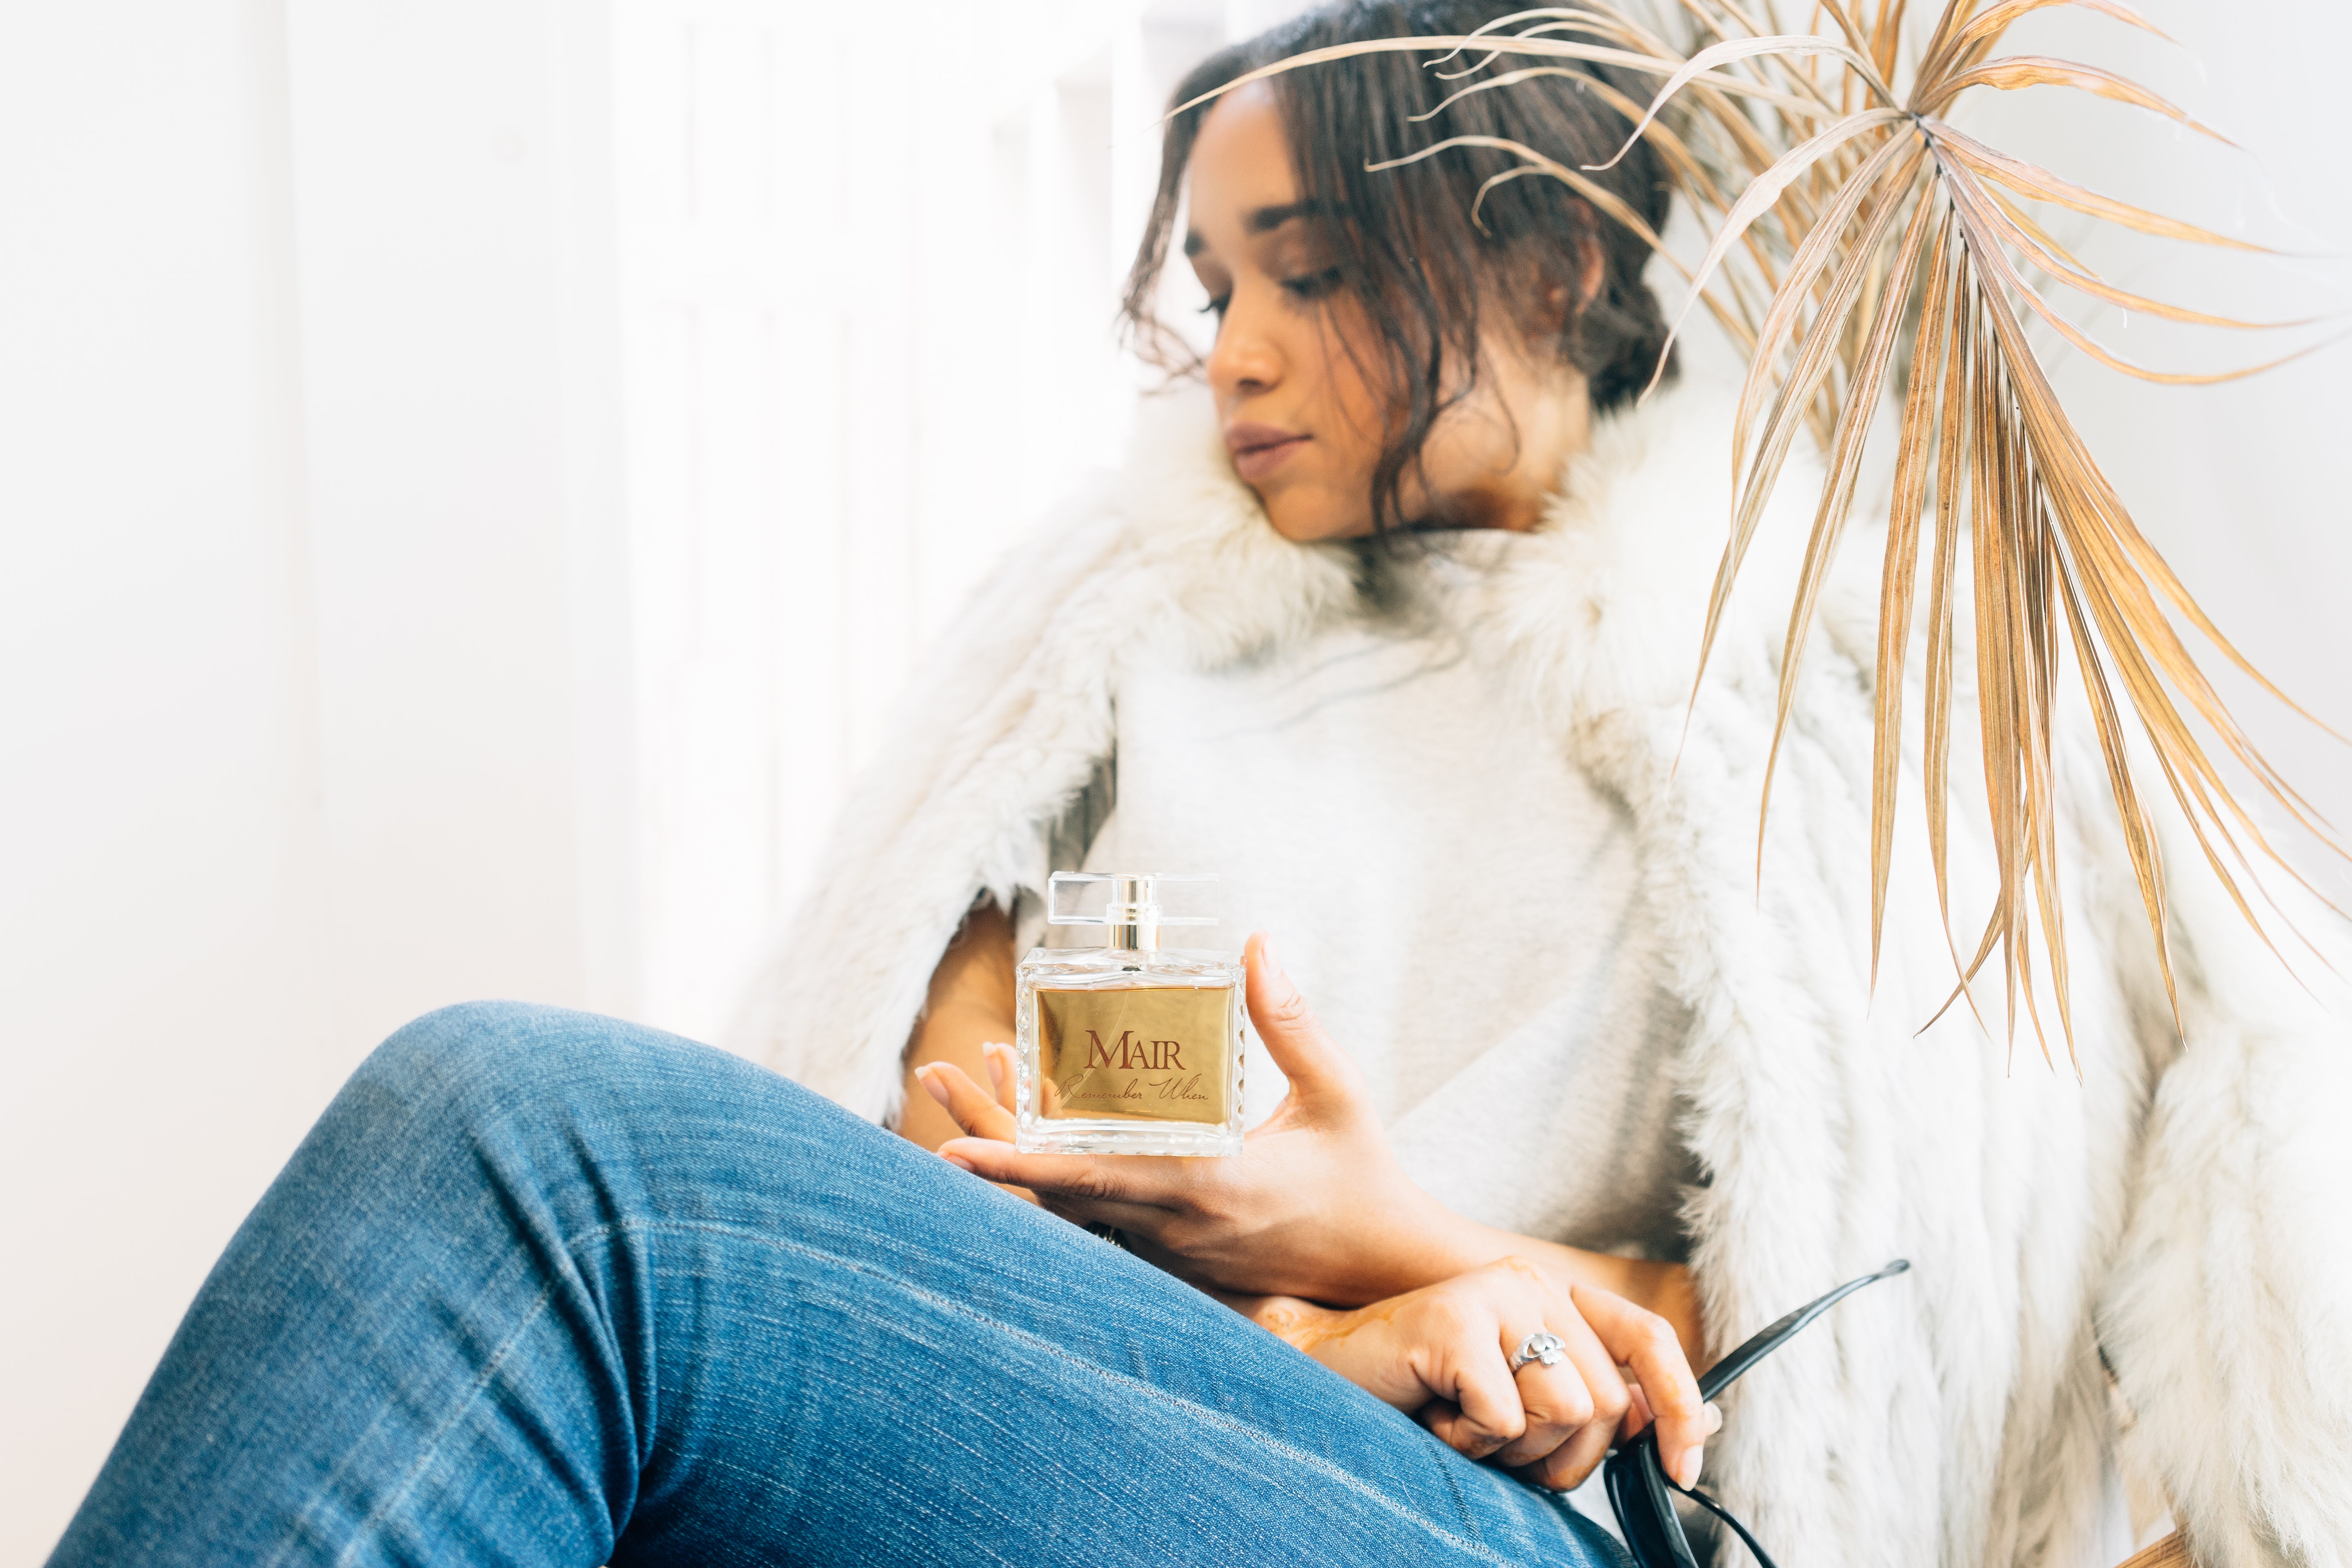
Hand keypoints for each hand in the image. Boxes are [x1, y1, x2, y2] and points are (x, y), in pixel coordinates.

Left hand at [916, 933, 1452, 1304]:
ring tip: (977, 1083)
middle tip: (935, 1073)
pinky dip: (1058, 1173)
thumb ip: (1290, 1020)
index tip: (953, 1152)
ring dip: (1019, 1152)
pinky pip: (1097, 1217)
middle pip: (1055, 1192)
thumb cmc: (1364, 1176)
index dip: (1016, 1166)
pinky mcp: (1176, 1256)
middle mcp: (1174, 1226)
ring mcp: (1170, 1249)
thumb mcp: (1337, 1091)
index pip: (1091, 1180)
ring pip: (1070, 1208)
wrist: (1385, 1264)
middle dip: (988, 1139)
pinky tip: (1043, 1121)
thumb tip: (1256, 945)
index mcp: (1207, 1186)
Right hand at [1230, 1258, 1717, 1491]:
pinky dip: (1467, 1442)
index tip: (1682, 1470)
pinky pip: (1505, 1418)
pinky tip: (1432, 1413)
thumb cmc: (1423, 1399)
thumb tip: (1702, 1431)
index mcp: (1553, 1296)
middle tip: (1495, 1444)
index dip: (1682, 1407)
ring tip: (1458, 1422)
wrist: (1327, 1380)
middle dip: (1561, 1455)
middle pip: (1607, 1402)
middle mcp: (1532, 1281)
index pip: (1647, 1339)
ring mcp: (1493, 1294)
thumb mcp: (1520, 1405)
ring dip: (1511, 1450)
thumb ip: (1593, 1406)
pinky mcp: (1457, 1318)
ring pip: (1565, 1411)